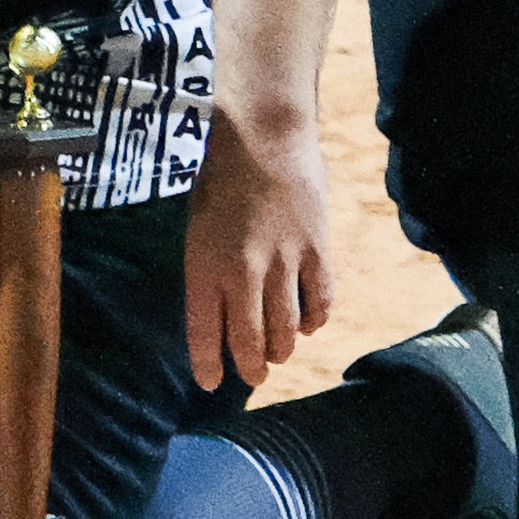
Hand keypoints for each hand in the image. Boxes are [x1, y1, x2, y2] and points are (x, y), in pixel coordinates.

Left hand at [177, 116, 331, 390]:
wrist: (264, 135)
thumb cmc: (220, 175)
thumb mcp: (197, 223)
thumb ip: (208, 266)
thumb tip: (218, 307)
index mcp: (204, 264)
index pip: (204, 329)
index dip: (206, 362)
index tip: (209, 383)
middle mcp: (243, 271)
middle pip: (249, 338)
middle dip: (250, 366)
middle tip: (252, 377)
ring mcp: (284, 263)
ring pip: (286, 327)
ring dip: (282, 348)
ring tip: (278, 355)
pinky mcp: (316, 250)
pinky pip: (320, 300)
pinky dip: (316, 319)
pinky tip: (309, 325)